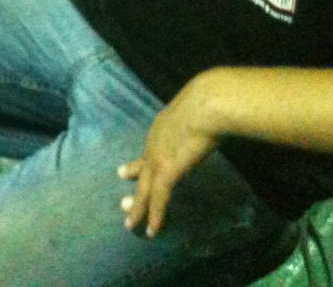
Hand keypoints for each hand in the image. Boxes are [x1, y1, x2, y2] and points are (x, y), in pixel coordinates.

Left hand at [119, 75, 220, 237]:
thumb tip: (208, 119)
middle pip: (142, 170)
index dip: (140, 164)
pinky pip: (159, 198)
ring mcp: (158, 157)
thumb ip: (196, 120)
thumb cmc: (209, 102)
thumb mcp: (197, 110)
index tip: (128, 171)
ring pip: (145, 189)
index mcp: (162, 128)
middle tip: (122, 202)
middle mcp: (154, 143)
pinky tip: (152, 229)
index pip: (150, 150)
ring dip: (138, 208)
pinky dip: (155, 215)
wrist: (207, 103)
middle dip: (134, 188)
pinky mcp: (167, 170)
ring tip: (130, 224)